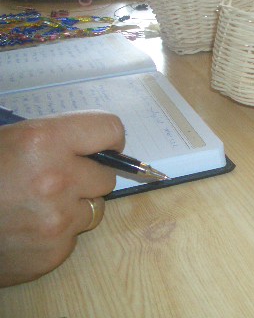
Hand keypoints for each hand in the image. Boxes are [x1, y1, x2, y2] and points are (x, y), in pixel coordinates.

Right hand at [0, 111, 123, 286]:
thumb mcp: (13, 140)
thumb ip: (59, 139)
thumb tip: (100, 145)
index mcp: (45, 141)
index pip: (111, 130)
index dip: (107, 139)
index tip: (101, 146)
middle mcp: (58, 179)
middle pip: (107, 175)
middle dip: (88, 176)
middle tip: (57, 179)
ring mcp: (58, 220)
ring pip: (94, 208)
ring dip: (74, 207)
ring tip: (36, 205)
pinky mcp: (54, 252)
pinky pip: (74, 237)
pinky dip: (57, 234)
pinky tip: (27, 229)